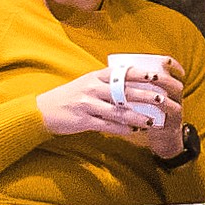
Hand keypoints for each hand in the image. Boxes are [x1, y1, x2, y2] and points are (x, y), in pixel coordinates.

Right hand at [38, 60, 181, 147]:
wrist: (43, 110)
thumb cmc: (68, 96)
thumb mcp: (86, 83)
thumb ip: (105, 82)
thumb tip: (129, 80)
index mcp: (94, 76)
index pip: (121, 72)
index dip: (140, 73)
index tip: (156, 75)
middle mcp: (92, 88)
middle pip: (124, 91)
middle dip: (145, 96)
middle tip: (162, 99)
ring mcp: (87, 104)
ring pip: (117, 111)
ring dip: (136, 117)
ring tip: (151, 122)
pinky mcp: (83, 120)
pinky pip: (106, 125)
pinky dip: (121, 129)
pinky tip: (133, 132)